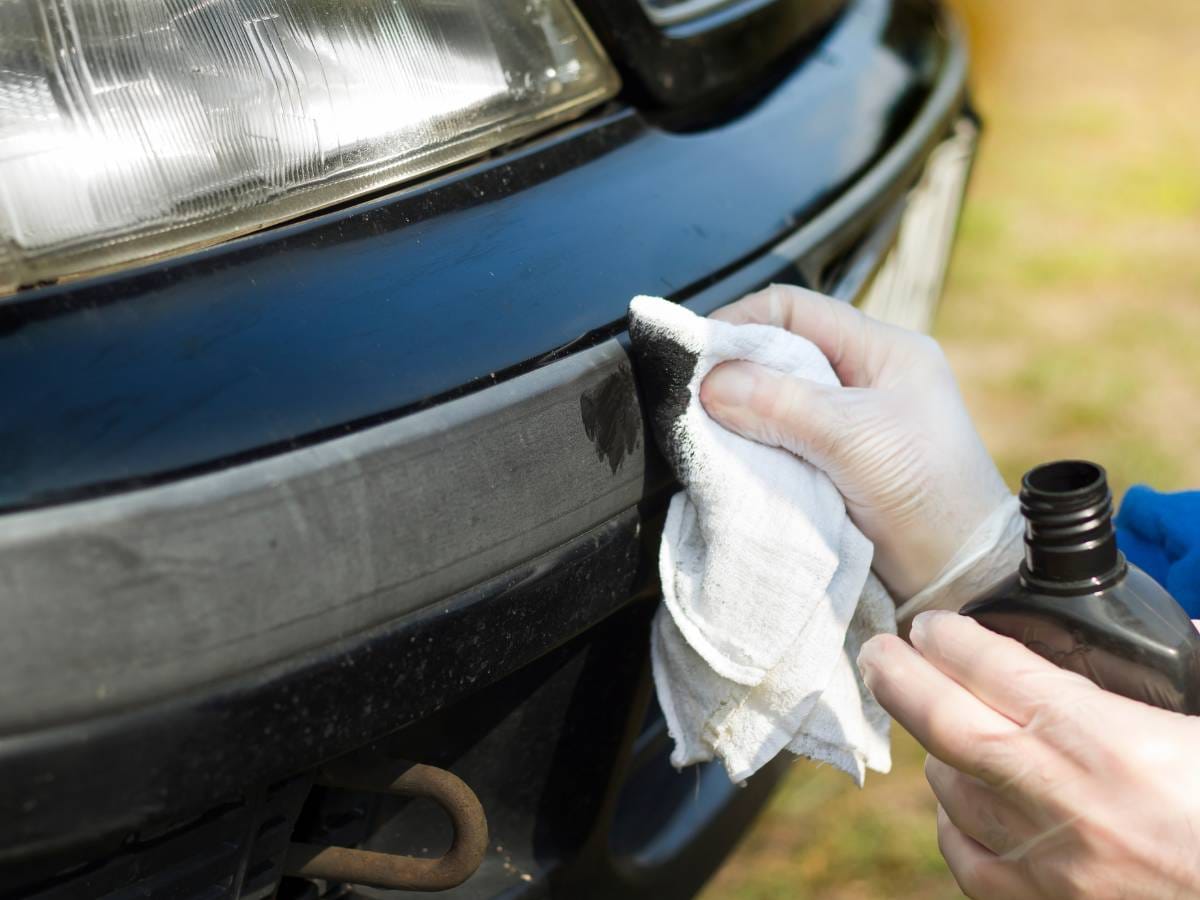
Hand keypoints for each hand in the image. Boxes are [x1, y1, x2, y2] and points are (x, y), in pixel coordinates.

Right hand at [701, 284, 1008, 598]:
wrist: (958, 576)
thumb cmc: (932, 496)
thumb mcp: (856, 438)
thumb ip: (782, 404)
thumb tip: (712, 382)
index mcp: (883, 350)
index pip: (794, 309)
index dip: (741, 322)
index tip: (698, 353)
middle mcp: (863, 377)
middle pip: (779, 351)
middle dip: (735, 369)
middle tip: (695, 396)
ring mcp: (847, 420)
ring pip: (773, 396)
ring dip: (741, 412)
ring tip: (709, 428)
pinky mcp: (831, 461)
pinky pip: (777, 438)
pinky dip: (752, 445)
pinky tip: (733, 456)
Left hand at [858, 610, 1199, 899]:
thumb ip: (1189, 673)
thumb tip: (1191, 624)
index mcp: (1108, 742)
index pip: (995, 670)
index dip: (949, 639)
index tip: (929, 623)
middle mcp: (1064, 799)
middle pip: (945, 724)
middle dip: (898, 678)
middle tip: (875, 650)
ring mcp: (1048, 862)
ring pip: (951, 790)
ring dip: (939, 749)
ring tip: (940, 722)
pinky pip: (968, 859)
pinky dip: (955, 820)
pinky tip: (962, 801)